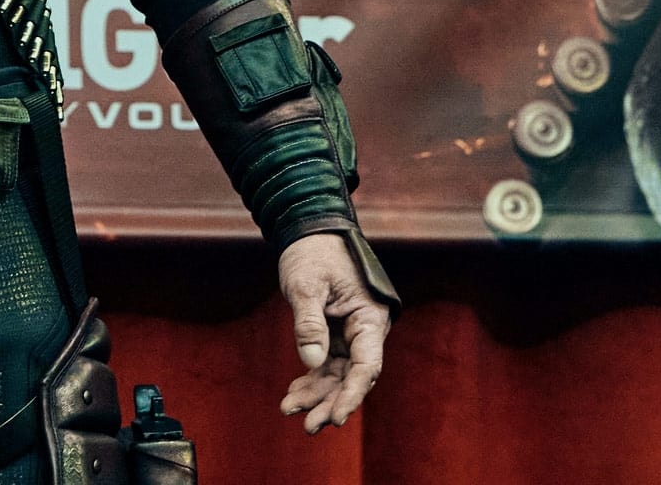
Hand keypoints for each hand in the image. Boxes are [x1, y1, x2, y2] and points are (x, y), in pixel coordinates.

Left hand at [275, 231, 389, 433]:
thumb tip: (311, 361)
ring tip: (291, 411)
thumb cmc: (313, 253)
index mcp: (369, 317)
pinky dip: (311, 380)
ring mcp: (350, 334)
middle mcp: (365, 330)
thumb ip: (309, 323)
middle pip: (353, 377)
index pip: (367, 365)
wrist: (308, 233)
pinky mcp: (335, 335)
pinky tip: (293, 395)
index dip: (352, 394)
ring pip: (338, 375)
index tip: (336, 416)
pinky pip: (326, 365)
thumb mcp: (306, 285)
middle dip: (331, 402)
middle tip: (309, 426)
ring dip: (318, 395)